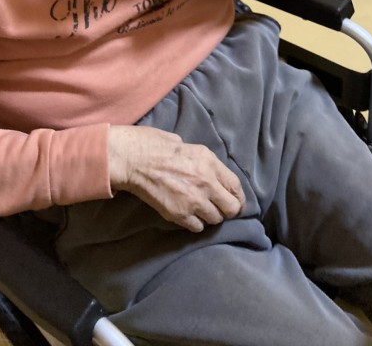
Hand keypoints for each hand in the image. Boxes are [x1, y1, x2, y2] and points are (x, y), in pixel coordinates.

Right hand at [108, 125, 244, 232]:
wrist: (133, 160)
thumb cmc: (154, 145)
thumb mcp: (184, 143)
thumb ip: (200, 160)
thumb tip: (207, 170)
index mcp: (209, 162)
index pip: (236, 187)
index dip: (238, 197)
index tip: (235, 201)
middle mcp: (206, 183)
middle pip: (231, 208)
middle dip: (228, 210)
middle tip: (219, 209)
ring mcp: (193, 201)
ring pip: (215, 219)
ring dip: (210, 216)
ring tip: (201, 210)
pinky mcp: (179, 214)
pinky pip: (197, 227)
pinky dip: (195, 223)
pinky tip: (188, 215)